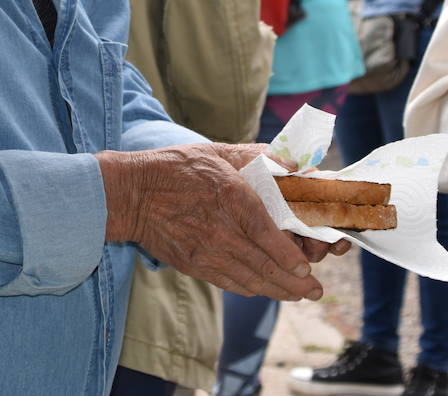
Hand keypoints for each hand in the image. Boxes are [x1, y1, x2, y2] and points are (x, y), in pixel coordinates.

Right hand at [98, 143, 345, 299]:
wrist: (132, 195)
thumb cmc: (175, 168)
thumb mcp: (218, 152)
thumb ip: (257, 157)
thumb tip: (293, 166)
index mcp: (234, 198)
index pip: (271, 236)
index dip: (292, 257)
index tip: (307, 266)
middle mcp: (224, 231)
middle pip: (268, 267)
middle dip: (297, 284)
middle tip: (315, 291)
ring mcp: (208, 252)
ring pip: (253, 281)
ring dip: (279, 291)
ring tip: (299, 296)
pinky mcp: (195, 266)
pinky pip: (231, 284)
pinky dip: (252, 289)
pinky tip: (264, 289)